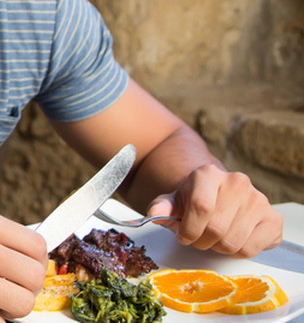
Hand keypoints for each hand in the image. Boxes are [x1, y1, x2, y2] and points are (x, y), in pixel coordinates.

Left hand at [147, 164, 282, 256]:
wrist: (220, 195)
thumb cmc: (194, 200)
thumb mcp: (174, 201)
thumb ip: (161, 207)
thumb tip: (154, 214)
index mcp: (208, 174)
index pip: (201, 207)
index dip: (189, 229)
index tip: (183, 236)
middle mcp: (236, 182)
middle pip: (217, 228)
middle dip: (202, 241)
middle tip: (199, 238)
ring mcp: (258, 200)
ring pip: (233, 242)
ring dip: (219, 248)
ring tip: (216, 237)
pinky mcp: (273, 219)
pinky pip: (252, 249)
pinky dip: (239, 252)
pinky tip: (234, 238)